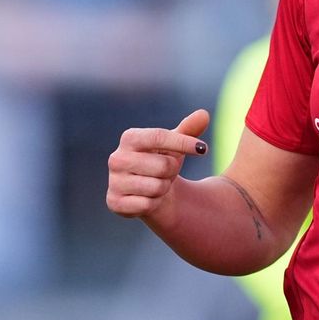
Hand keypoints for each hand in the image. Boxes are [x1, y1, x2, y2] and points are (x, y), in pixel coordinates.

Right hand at [106, 109, 210, 223]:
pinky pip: (147, 205)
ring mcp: (114, 181)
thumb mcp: (176, 145)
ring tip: (157, 184)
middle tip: (166, 172)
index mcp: (129, 138)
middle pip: (163, 165)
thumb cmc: (162, 161)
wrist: (147, 191)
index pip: (159, 136)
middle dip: (172, 170)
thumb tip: (204, 114)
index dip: (183, 142)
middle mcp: (117, 158)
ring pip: (157, 187)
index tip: (203, 148)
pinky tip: (148, 199)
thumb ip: (189, 129)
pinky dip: (154, 203)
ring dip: (164, 188)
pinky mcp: (115, 202)